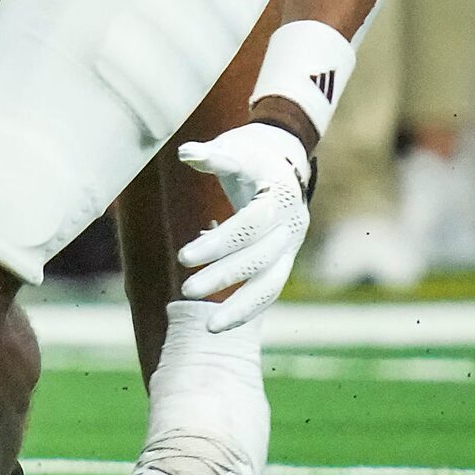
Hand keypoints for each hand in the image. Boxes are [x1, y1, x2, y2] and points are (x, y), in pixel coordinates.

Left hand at [176, 120, 314, 330]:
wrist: (283, 158)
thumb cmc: (248, 151)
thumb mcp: (232, 147)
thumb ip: (211, 155)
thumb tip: (186, 153)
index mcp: (279, 195)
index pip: (249, 225)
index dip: (218, 243)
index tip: (182, 258)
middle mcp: (292, 223)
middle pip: (259, 257)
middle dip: (223, 276)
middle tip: (186, 290)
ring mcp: (292, 244)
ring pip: (272, 282)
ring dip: (241, 306)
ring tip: (208, 327)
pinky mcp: (285, 258)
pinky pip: (269, 288)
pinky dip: (247, 307)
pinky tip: (219, 324)